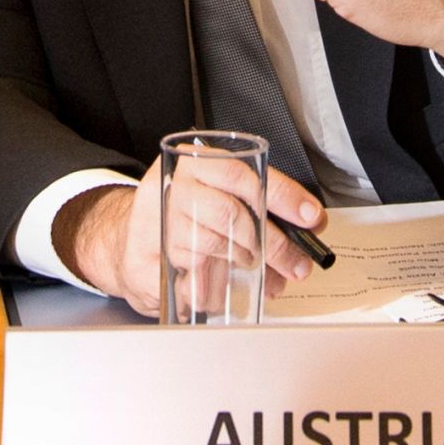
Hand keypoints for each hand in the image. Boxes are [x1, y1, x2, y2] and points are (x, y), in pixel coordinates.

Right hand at [58, 160, 325, 316]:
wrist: (132, 242)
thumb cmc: (186, 217)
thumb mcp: (220, 196)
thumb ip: (260, 203)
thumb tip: (310, 221)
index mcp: (195, 162)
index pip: (243, 174)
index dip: (283, 196)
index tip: (311, 217)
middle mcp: (174, 186)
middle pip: (232, 213)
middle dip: (273, 244)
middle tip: (296, 263)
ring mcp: (158, 220)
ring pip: (215, 244)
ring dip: (248, 264)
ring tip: (264, 272)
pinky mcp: (149, 254)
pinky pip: (195, 272)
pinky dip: (219, 282)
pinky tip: (226, 281)